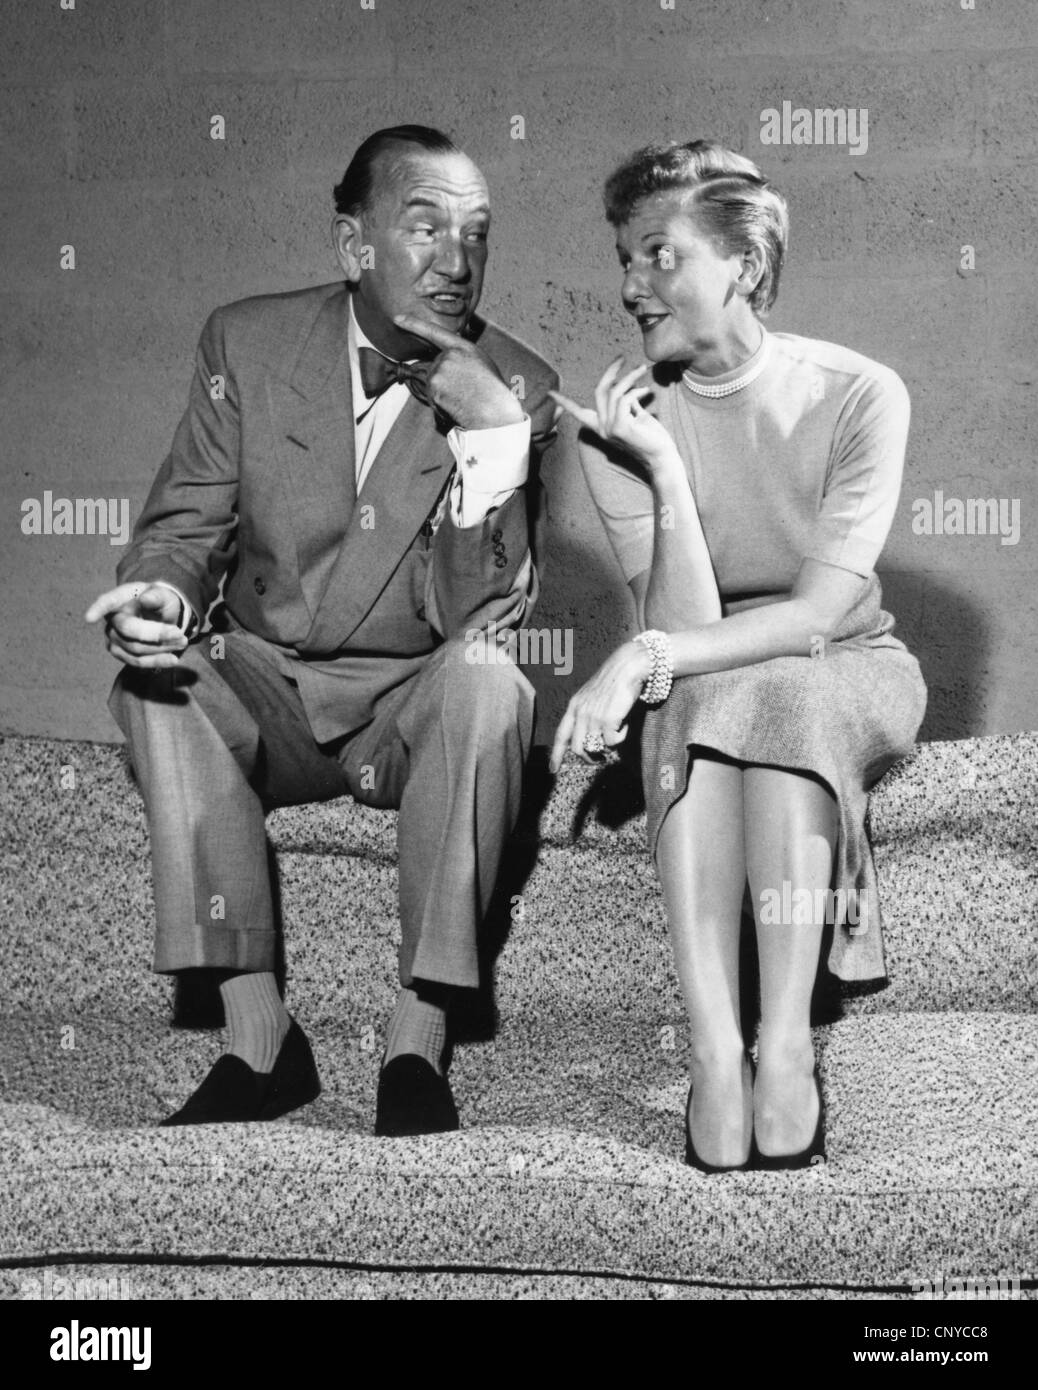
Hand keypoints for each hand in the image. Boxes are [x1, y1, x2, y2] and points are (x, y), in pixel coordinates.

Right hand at [85, 582, 187, 668]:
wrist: (161, 616)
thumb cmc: (159, 601)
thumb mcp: (163, 594)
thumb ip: (157, 596)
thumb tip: (145, 600)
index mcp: (119, 598)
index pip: (106, 602)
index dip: (98, 609)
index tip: (90, 617)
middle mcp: (112, 619)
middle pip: (129, 630)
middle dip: (156, 634)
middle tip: (180, 634)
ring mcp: (113, 638)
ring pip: (135, 648)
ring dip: (161, 648)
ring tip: (182, 642)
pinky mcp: (121, 653)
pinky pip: (137, 662)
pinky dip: (157, 661)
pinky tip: (173, 659)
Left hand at [393, 313, 525, 428]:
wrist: (494, 411)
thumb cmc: (492, 392)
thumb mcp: (482, 364)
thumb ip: (462, 358)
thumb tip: (447, 361)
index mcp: (463, 347)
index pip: (434, 332)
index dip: (414, 324)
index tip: (397, 319)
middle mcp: (448, 356)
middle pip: (433, 367)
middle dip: (443, 381)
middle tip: (464, 391)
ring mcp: (439, 371)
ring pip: (432, 384)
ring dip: (442, 394)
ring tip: (463, 399)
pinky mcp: (434, 387)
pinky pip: (432, 397)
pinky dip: (441, 404)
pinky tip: (457, 405)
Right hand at [549, 357, 679, 472]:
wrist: (662, 456)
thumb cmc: (652, 437)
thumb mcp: (635, 416)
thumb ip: (626, 403)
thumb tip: (624, 385)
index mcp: (602, 427)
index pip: (578, 412)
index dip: (564, 402)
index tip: (549, 393)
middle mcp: (602, 429)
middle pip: (599, 391)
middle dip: (610, 371)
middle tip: (622, 357)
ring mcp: (609, 429)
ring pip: (614, 392)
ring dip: (629, 377)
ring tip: (642, 369)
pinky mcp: (620, 427)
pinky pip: (624, 399)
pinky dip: (636, 391)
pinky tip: (646, 390)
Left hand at [549, 640, 652, 773]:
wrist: (627, 667)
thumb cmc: (613, 681)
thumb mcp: (592, 696)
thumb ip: (588, 714)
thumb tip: (593, 739)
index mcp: (574, 706)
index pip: (561, 735)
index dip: (556, 754)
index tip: (552, 769)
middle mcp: (580, 713)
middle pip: (577, 748)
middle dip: (588, 758)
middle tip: (599, 760)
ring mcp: (592, 717)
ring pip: (595, 747)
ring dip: (608, 746)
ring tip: (617, 733)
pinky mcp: (607, 720)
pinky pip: (612, 742)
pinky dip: (621, 737)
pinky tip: (624, 725)